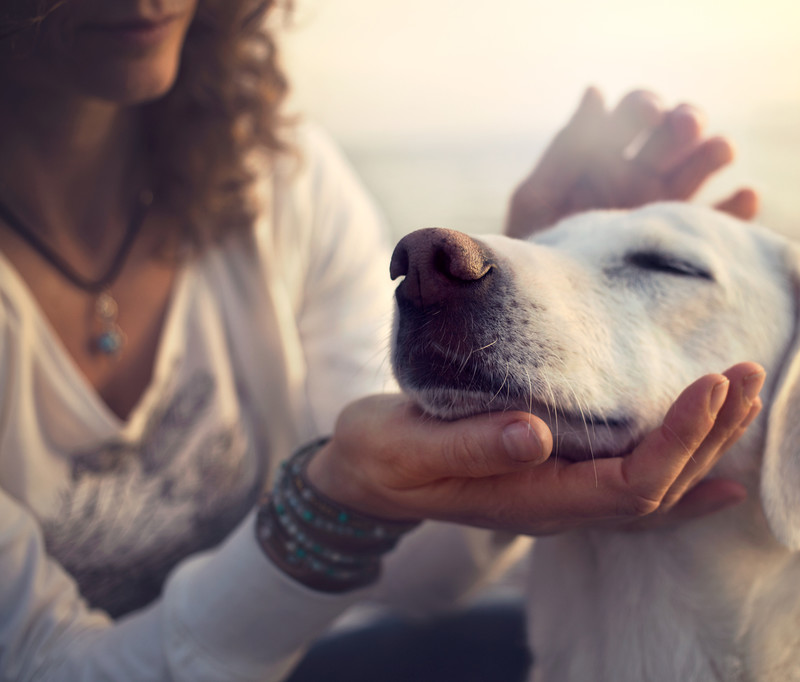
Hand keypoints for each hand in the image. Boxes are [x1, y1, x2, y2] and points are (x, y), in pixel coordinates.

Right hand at [307, 362, 763, 535]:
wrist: (364, 476)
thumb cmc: (381, 457)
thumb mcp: (409, 447)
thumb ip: (469, 446)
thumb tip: (537, 434)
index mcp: (528, 499)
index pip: (628, 484)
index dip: (676, 440)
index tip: (709, 385)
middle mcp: (555, 506)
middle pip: (657, 488)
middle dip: (708, 435)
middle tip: (745, 375)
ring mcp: (556, 496)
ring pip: (652, 487)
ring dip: (703, 445)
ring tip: (742, 398)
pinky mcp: (551, 477)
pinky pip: (630, 488)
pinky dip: (680, 475)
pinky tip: (715, 470)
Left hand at [506, 88, 759, 238]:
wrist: (548, 303)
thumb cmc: (534, 248)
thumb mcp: (538, 198)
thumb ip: (565, 149)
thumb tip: (596, 91)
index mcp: (605, 155)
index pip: (635, 113)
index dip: (644, 107)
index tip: (647, 113)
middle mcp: (641, 174)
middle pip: (676, 132)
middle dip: (683, 122)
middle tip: (681, 127)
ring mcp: (666, 206)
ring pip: (704, 165)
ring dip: (714, 151)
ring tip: (717, 152)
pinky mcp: (685, 240)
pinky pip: (723, 221)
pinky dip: (738, 207)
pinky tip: (742, 197)